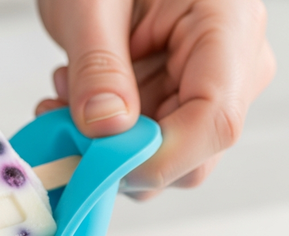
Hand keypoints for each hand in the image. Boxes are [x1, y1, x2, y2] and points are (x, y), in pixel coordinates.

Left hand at [36, 0, 274, 198]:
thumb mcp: (90, 5)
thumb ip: (97, 67)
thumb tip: (106, 129)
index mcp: (228, 26)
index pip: (214, 120)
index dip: (156, 157)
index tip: (95, 162)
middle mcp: (231, 65)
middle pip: (191, 153)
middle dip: (118, 153)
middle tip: (62, 123)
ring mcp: (203, 87)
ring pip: (160, 158)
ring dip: (100, 144)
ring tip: (64, 94)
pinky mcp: (175, 100)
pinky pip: (141, 144)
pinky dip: (99, 135)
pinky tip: (74, 96)